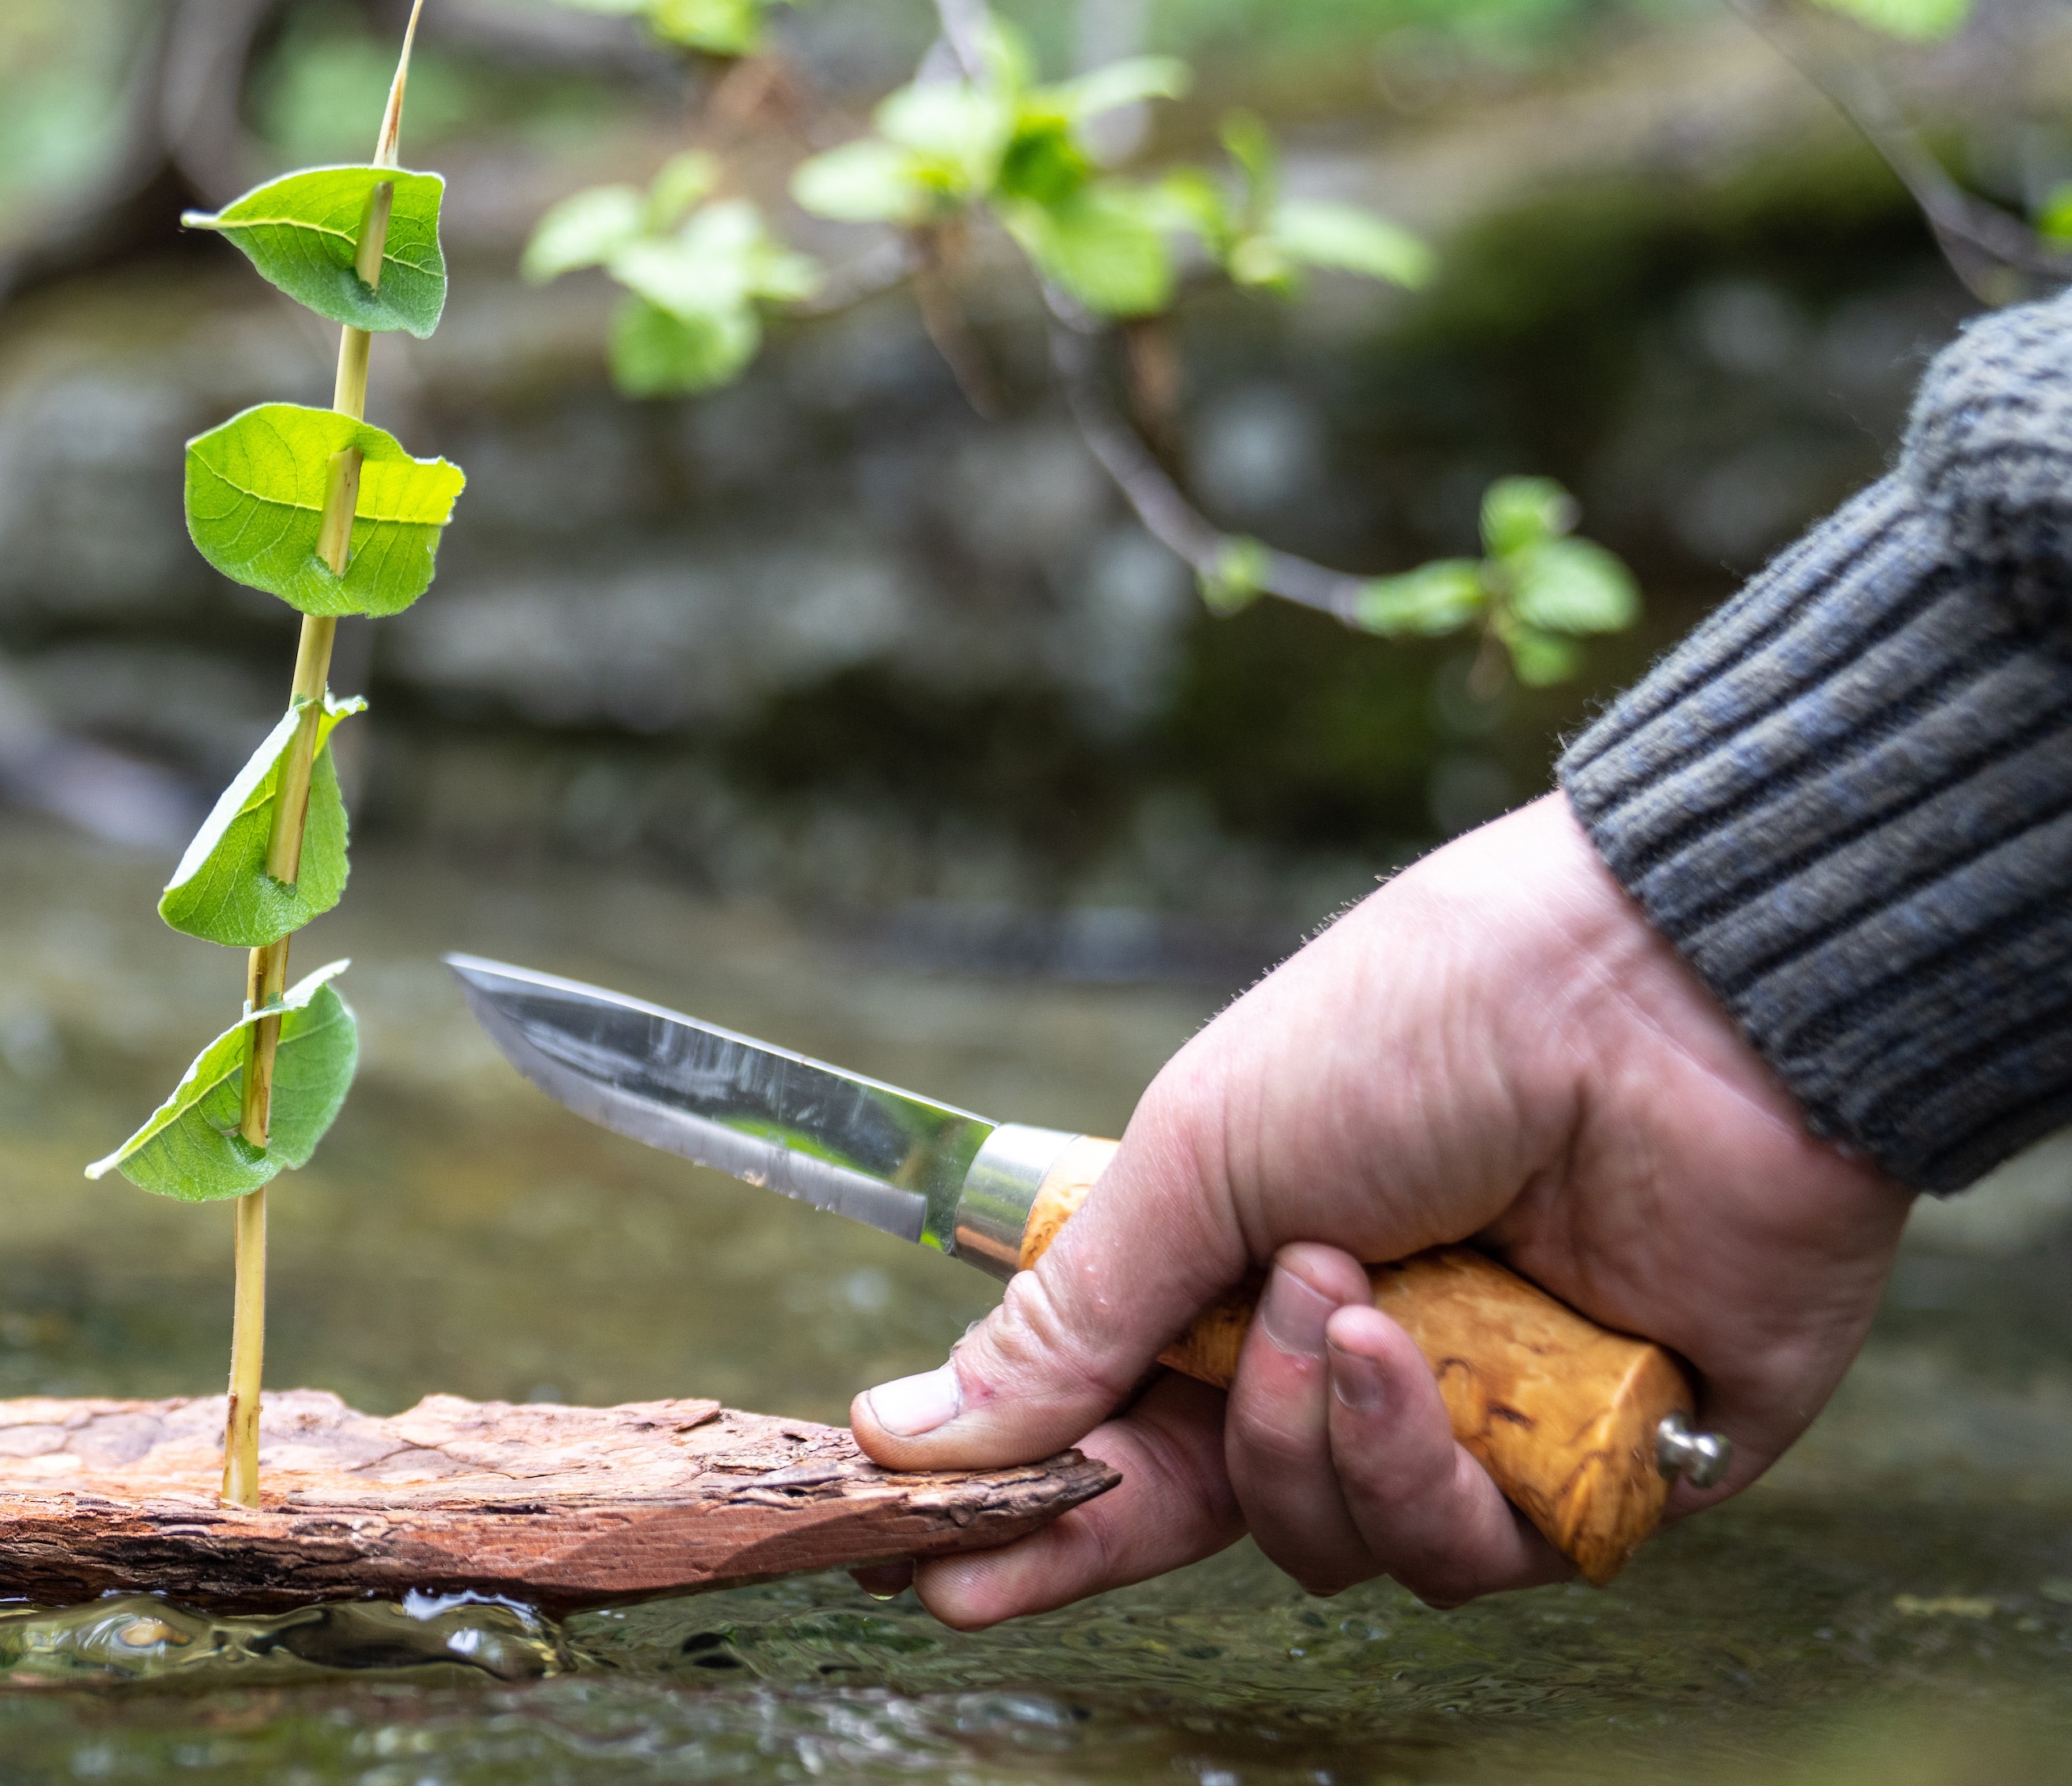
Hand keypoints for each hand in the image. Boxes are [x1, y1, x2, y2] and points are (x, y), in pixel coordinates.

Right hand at [844, 795, 1913, 1624]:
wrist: (1657, 997)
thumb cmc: (1420, 1025)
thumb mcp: (1196, 1156)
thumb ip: (1071, 1318)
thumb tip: (910, 1430)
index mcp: (1252, 1274)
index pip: (1130, 1432)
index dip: (1042, 1510)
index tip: (944, 1568)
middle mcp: (1366, 1360)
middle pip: (1223, 1511)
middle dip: (1139, 1503)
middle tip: (1100, 1468)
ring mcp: (1488, 1420)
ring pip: (1341, 1546)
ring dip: (1310, 1436)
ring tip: (1346, 1299)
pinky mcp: (1609, 1471)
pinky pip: (1472, 1557)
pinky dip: (1420, 1465)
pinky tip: (1417, 1351)